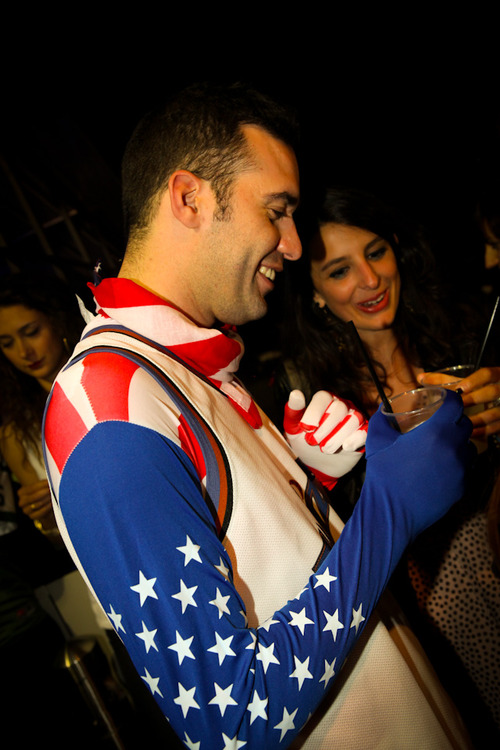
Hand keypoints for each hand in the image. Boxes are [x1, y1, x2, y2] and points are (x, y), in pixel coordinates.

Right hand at [18, 479, 56, 529]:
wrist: (43, 506)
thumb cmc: (42, 494)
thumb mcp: (41, 488)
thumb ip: (44, 485)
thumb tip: (50, 482)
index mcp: (21, 492)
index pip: (32, 487)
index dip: (42, 485)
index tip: (50, 483)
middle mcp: (21, 502)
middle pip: (33, 497)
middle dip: (44, 493)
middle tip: (52, 490)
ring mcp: (26, 510)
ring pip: (37, 505)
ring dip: (47, 500)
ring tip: (53, 496)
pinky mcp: (32, 516)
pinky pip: (40, 512)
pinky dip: (46, 508)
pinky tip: (51, 503)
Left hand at [284, 390, 367, 489]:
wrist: (316, 466)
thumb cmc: (304, 443)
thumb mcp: (293, 429)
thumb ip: (293, 411)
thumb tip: (296, 394)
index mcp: (324, 400)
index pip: (323, 397)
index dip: (314, 412)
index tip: (306, 429)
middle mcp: (341, 405)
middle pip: (340, 407)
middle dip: (325, 427)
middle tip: (312, 442)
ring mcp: (354, 419)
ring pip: (354, 419)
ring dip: (337, 436)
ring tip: (325, 449)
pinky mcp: (363, 434)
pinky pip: (366, 431)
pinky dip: (355, 439)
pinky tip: (345, 447)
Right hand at [364, 389, 473, 537]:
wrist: (390, 512)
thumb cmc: (383, 473)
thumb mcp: (377, 439)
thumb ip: (382, 418)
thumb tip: (385, 406)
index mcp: (435, 432)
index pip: (456, 404)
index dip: (450, 397)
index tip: (443, 399)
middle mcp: (453, 448)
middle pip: (465, 424)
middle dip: (454, 420)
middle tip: (439, 424)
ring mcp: (461, 469)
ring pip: (469, 447)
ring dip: (458, 443)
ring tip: (441, 447)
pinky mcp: (462, 486)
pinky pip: (466, 468)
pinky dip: (457, 463)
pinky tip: (440, 467)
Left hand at [418, 366, 499, 437]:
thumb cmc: (479, 389)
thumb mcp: (468, 381)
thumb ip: (446, 380)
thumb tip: (421, 378)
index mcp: (496, 375)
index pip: (488, 374)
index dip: (474, 380)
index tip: (460, 388)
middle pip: (491, 393)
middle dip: (473, 400)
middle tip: (456, 407)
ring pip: (495, 413)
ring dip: (476, 419)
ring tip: (459, 422)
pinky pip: (496, 427)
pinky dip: (482, 431)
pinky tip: (469, 433)